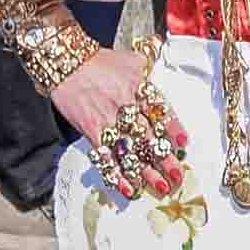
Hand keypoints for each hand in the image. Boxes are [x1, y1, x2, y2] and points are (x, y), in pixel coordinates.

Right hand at [54, 46, 187, 196]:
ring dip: (146, 173)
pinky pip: (106, 157)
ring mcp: (107, 119)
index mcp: (139, 87)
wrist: (66, 63)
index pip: (160, 110)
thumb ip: (150, 72)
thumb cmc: (100, 63)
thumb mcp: (131, 60)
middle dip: (165, 159)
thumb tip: (164, 77)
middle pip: (149, 136)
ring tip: (160, 187)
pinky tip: (128, 188)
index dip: (173, 128)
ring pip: (130, 151)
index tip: (183, 144)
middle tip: (177, 176)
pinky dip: (117, 175)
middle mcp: (126, 105)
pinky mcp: (91, 130)